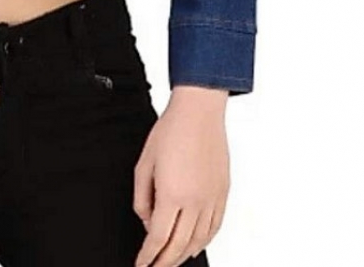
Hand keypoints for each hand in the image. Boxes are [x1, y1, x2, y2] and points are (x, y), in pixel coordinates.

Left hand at [132, 86, 229, 265]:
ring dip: (183, 256)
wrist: (199, 112)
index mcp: (172, 194)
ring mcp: (212, 199)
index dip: (148, 257)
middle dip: (164, 263)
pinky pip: (214, 228)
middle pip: (179, 246)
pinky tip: (195, 245)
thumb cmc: (171, 131)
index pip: (158, 238)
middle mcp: (194, 201)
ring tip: (170, 261)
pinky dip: (203, 242)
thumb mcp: (145, 163)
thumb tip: (146, 221)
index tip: (141, 264)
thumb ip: (142, 197)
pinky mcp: (223, 194)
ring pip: (199, 241)